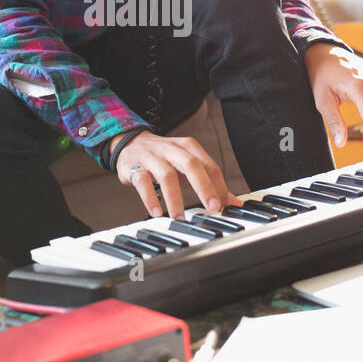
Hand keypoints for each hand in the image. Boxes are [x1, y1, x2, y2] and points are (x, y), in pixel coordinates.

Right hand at [110, 130, 241, 219]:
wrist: (129, 143)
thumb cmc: (163, 157)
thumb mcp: (187, 166)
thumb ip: (210, 182)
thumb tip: (233, 203)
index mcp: (188, 147)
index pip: (209, 166)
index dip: (218, 186)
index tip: (224, 207)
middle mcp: (172, 149)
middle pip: (191, 165)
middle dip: (204, 187)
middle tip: (212, 208)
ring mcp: (152, 157)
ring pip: (166, 175)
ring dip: (175, 199)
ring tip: (180, 218)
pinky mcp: (134, 166)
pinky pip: (142, 182)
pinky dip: (150, 198)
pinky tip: (156, 212)